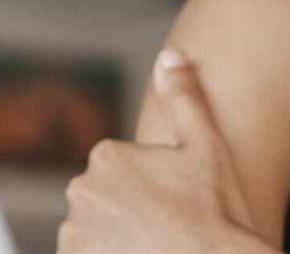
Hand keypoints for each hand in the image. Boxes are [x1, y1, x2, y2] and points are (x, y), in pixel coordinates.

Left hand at [57, 48, 263, 253]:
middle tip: (167, 228)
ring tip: (155, 245)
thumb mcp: (207, 147)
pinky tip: (139, 253)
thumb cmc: (215, 212)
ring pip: (95, 233)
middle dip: (130, 214)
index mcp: (106, 155)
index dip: (152, 190)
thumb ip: (184, 97)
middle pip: (106, 202)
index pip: (122, 172)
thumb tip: (169, 55)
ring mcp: (74, 232)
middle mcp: (81, 190)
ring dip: (116, 240)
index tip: (175, 205)